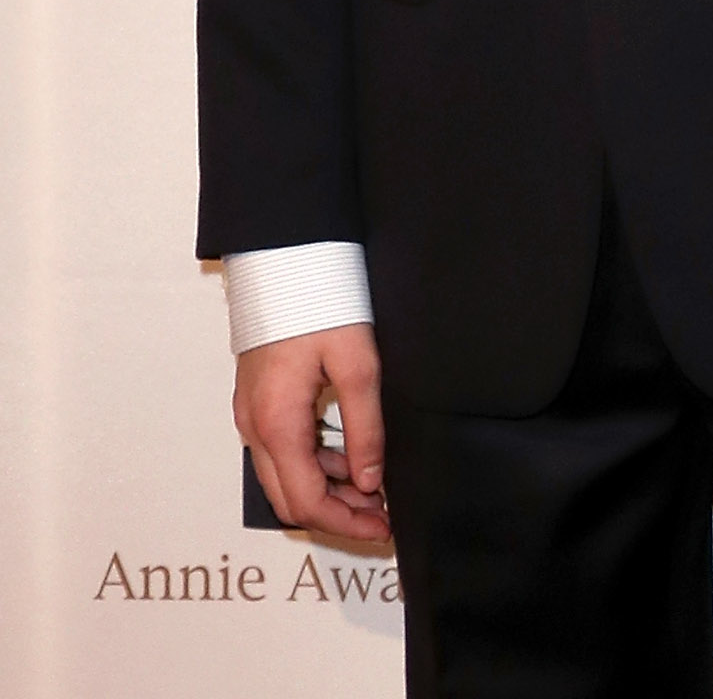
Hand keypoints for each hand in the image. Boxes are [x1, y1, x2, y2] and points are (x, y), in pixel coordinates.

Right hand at [234, 323, 391, 548]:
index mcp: (276, 424)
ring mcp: (253, 415)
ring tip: (375, 491)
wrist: (284, 260)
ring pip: (286, 476)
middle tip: (382, 516)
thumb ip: (365, 426)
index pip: (306, 501)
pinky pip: (284, 450)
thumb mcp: (357, 362)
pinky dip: (316, 464)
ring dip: (328, 490)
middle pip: (291, 498)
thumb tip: (370, 481)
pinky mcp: (260, 401)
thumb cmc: (320, 302)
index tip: (382, 527)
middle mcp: (255, 428)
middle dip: (336, 514)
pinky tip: (351, 458)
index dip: (344, 522)